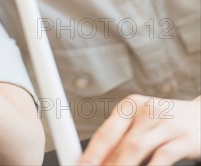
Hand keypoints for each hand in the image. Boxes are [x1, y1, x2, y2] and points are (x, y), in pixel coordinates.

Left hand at [77, 94, 200, 165]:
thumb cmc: (166, 123)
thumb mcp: (143, 123)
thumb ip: (123, 139)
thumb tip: (98, 160)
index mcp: (131, 105)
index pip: (106, 131)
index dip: (92, 152)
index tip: (81, 165)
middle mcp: (147, 110)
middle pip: (120, 143)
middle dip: (105, 164)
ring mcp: (166, 123)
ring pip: (137, 149)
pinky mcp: (183, 138)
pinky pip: (162, 157)